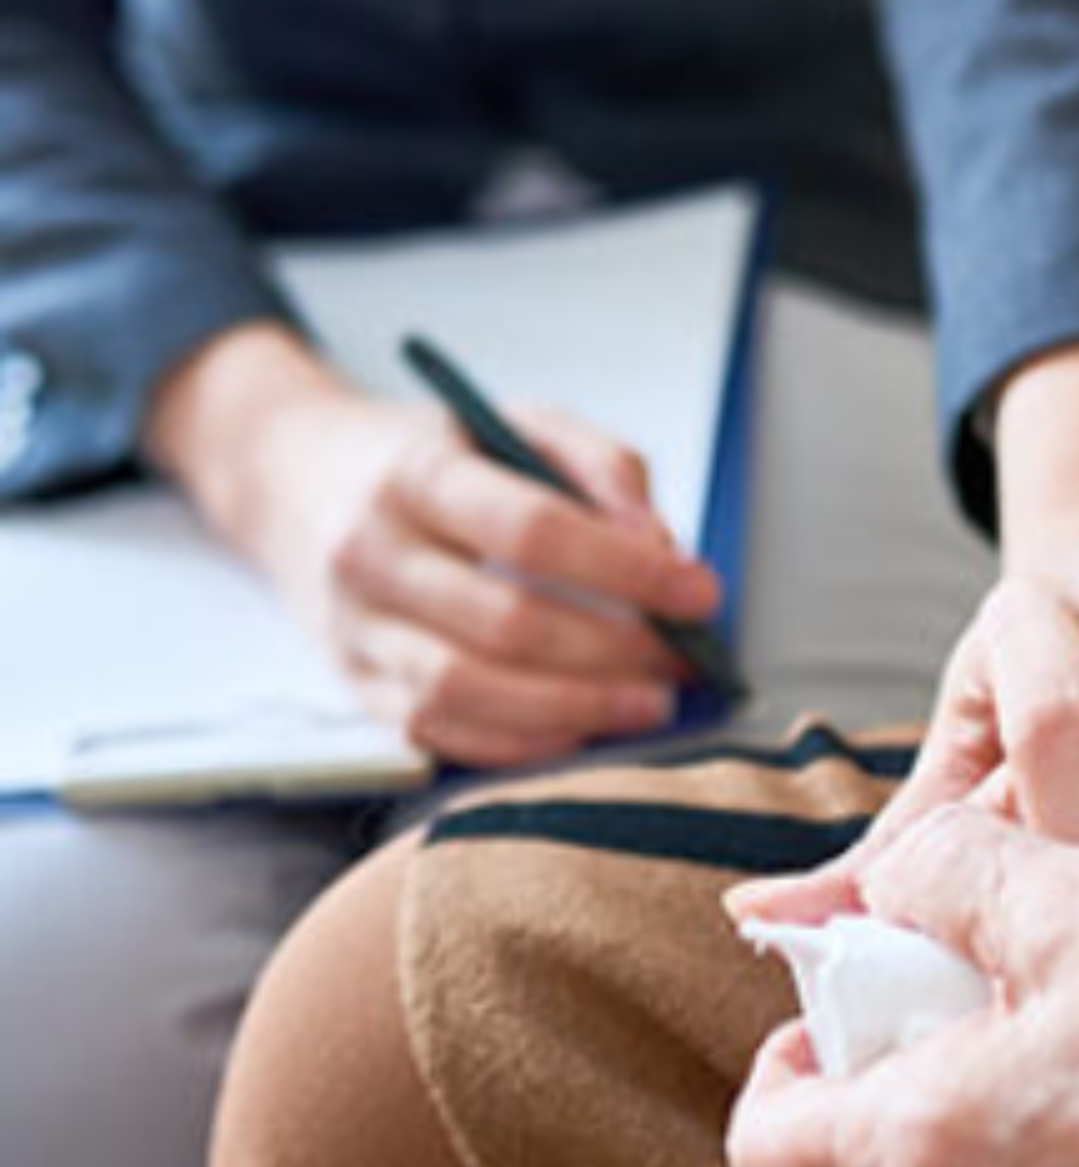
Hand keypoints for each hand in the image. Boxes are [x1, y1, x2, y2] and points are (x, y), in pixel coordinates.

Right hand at [147, 323, 720, 767]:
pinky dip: (523, 743)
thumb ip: (600, 466)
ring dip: (576, 709)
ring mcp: (354, 627)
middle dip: (615, 652)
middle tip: (682, 660)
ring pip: (469, 691)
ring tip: (647, 704)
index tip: (699, 593)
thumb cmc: (426, 455)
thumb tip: (660, 543)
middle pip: (507, 622)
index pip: (533, 529)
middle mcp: (372, 553)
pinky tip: (581, 727)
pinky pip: (440, 734)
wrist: (292, 479)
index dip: (628, 570)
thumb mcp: (513, 423)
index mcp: (416, 474)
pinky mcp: (354, 685)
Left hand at [727, 806, 1078, 1166]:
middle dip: (906, 1089)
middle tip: (980, 1006)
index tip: (851, 1015)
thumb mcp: (1071, 898)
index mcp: (930, 1146)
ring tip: (1068, 1047)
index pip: (769, 1148)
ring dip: (987, 1140)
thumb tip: (890, 876)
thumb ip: (943, 870)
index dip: (787, 1070)